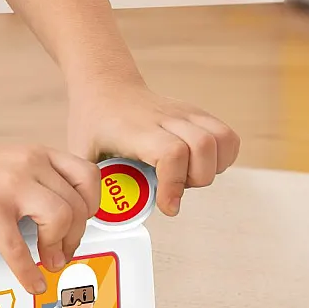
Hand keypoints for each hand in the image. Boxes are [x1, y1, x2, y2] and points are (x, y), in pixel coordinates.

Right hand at [0, 141, 101, 295]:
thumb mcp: (8, 168)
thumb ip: (36, 185)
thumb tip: (63, 223)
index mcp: (35, 155)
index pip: (88, 176)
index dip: (92, 207)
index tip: (84, 225)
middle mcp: (28, 165)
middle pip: (78, 205)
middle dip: (76, 237)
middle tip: (62, 252)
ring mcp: (9, 186)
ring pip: (61, 218)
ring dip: (59, 248)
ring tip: (48, 260)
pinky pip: (20, 248)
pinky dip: (28, 272)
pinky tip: (29, 280)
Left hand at [67, 80, 238, 216]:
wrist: (105, 86)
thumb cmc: (93, 122)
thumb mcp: (81, 155)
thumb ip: (92, 187)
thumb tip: (101, 221)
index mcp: (134, 130)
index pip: (170, 152)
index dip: (174, 184)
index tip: (167, 206)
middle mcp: (163, 118)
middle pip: (203, 145)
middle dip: (197, 179)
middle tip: (176, 188)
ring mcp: (183, 113)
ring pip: (222, 137)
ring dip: (213, 168)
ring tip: (189, 176)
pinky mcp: (196, 114)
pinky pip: (226, 136)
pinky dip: (223, 157)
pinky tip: (199, 166)